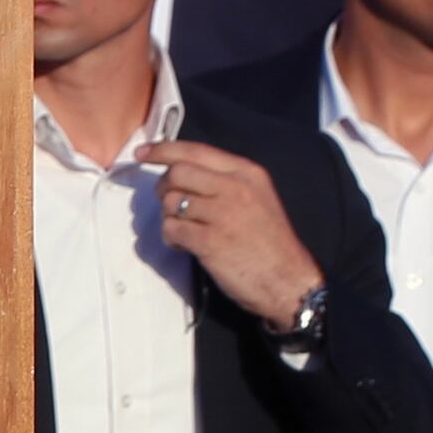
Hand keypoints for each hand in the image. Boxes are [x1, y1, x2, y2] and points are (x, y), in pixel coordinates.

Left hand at [133, 137, 328, 328]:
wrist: (290, 283)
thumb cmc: (271, 242)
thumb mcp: (258, 197)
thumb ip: (225, 181)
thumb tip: (179, 171)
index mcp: (246, 173)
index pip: (195, 150)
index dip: (162, 149)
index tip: (141, 153)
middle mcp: (234, 188)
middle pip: (177, 173)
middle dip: (163, 187)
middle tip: (169, 205)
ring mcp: (222, 214)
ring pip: (171, 202)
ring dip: (169, 217)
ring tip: (185, 231)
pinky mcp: (210, 242)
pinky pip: (172, 229)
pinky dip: (171, 237)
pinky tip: (184, 246)